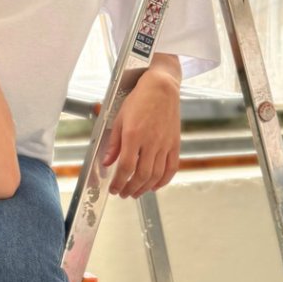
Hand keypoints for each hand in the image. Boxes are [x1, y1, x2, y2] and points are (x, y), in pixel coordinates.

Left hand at [101, 63, 180, 198]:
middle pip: (141, 175)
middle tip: (123, 193)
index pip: (126, 167)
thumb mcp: (119, 119)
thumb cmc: (139, 100)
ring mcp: (165, 144)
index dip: (119, 181)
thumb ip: (114, 143)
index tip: (114, 188)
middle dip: (130, 188)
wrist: (162, 88)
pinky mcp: (175, 144)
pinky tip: (155, 186)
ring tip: (135, 192)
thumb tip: (107, 162)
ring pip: (156, 175)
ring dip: (145, 188)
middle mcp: (151, 142)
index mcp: (134, 135)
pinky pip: (171, 168)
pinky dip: (164, 181)